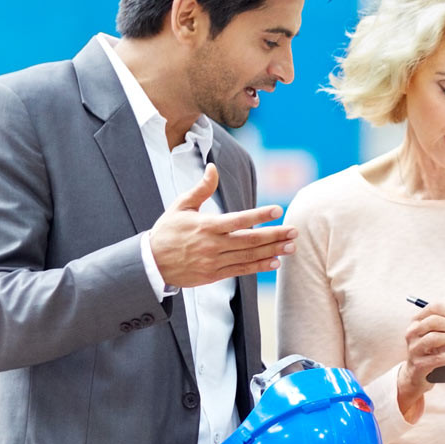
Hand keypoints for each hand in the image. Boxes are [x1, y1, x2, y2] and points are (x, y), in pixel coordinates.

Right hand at [148, 164, 293, 288]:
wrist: (150, 263)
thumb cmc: (167, 231)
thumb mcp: (180, 206)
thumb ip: (201, 189)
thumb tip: (213, 168)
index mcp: (206, 225)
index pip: (238, 220)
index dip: (259, 216)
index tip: (278, 210)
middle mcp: (212, 245)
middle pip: (249, 240)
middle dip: (274, 235)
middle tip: (294, 231)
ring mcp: (213, 262)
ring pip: (248, 257)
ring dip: (272, 252)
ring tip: (291, 246)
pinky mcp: (213, 275)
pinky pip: (240, 271)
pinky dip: (258, 267)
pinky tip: (275, 262)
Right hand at [397, 302, 444, 422]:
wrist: (416, 375)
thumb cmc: (432, 350)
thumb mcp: (436, 334)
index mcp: (417, 320)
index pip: (435, 308)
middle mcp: (412, 332)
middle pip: (434, 321)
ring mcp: (414, 349)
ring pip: (434, 337)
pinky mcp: (419, 364)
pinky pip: (438, 358)